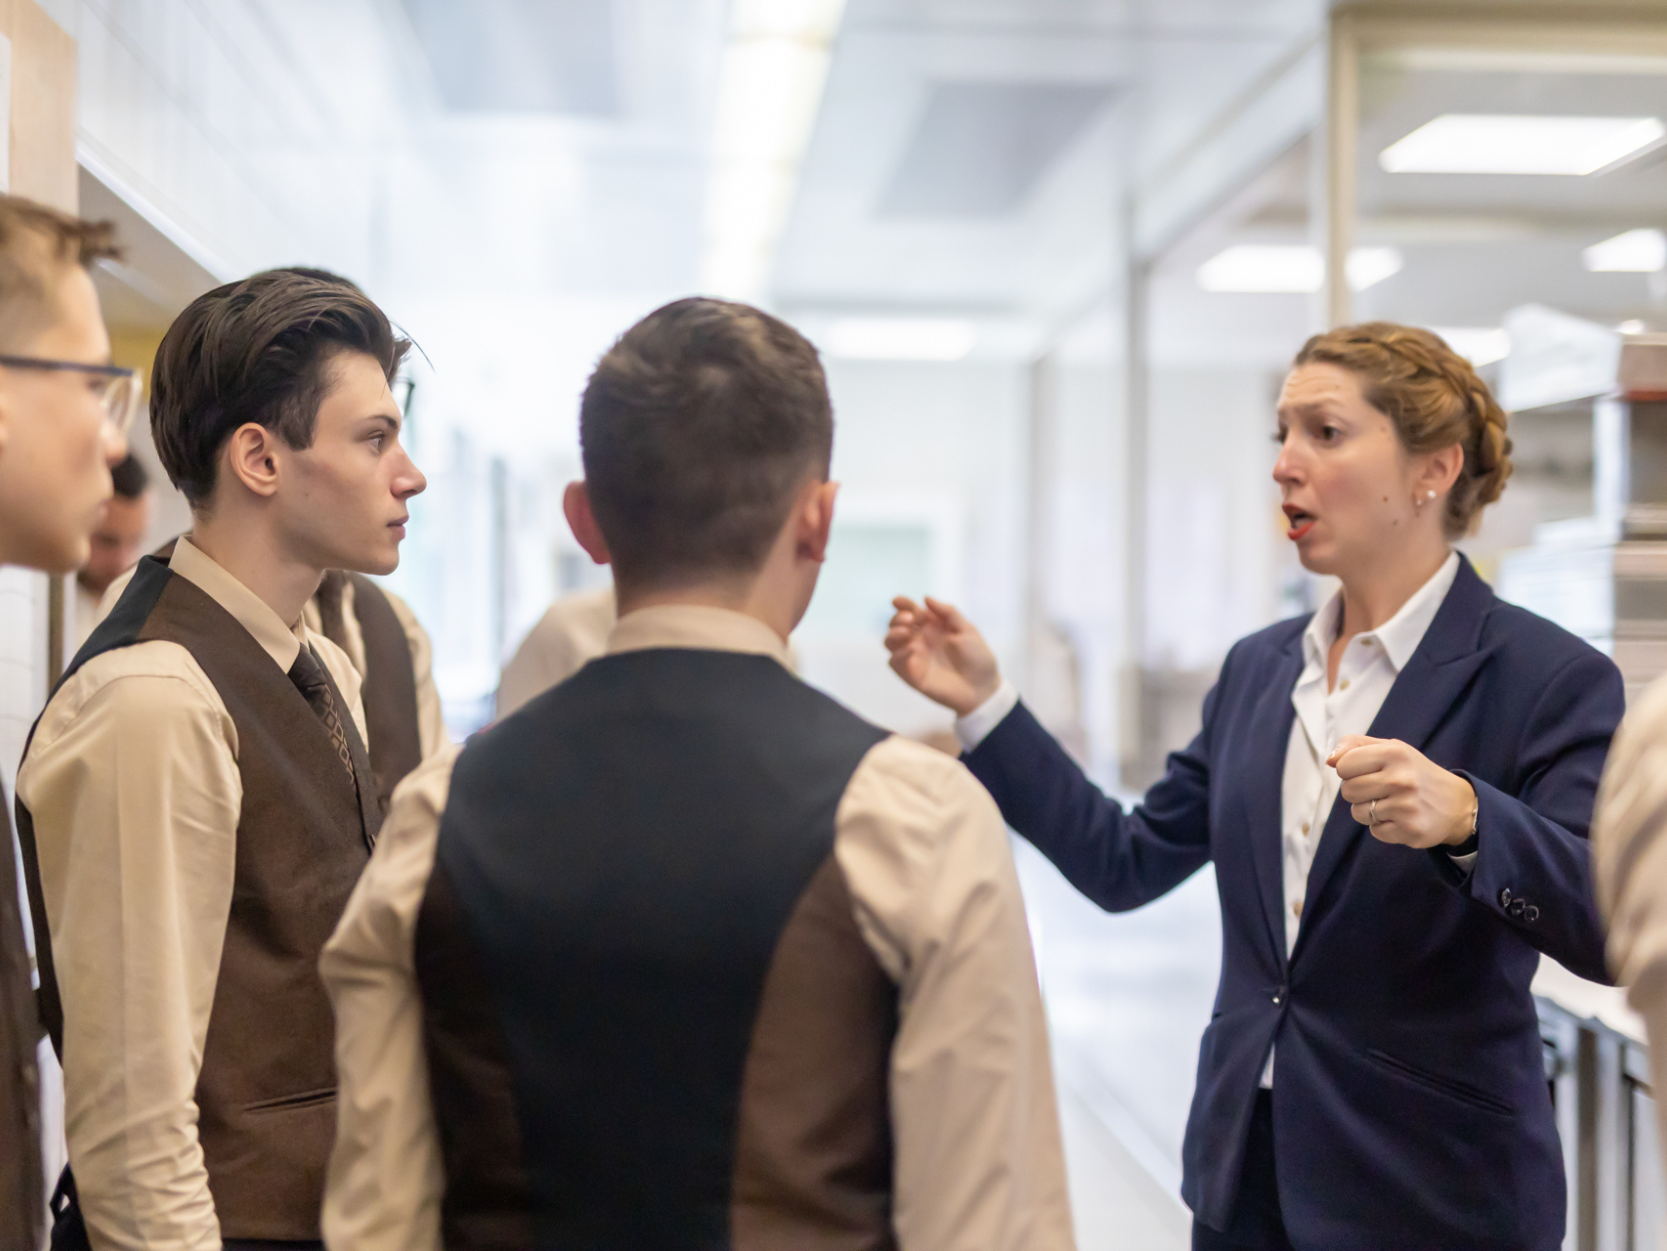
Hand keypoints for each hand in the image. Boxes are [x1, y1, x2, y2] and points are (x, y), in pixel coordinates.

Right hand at [885, 596, 1000, 716]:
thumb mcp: (967, 630)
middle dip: (897, 618)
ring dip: (893, 634)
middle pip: (896, 624)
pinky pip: (895, 662)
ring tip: (905, 632)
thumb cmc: (977, 657)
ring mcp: (914, 657)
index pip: (911, 611)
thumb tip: (925, 598)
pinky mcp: (911, 675)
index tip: (897, 601)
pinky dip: (898, 654)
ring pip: (890, 642)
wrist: (982, 688)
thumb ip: (948, 613)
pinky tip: (912, 650)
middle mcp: (919, 639)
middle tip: (910, 619)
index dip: (902, 604)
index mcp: (932, 626)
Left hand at [1327, 735, 1477, 849]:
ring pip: (1358, 813)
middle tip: (1379, 789)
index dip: (1349, 770)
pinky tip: (1400, 818)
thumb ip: (1356, 746)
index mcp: (1395, 753)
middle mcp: (1401, 778)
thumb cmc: (1415, 772)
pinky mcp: (1410, 830)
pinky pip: (1374, 831)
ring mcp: (1406, 806)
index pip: (1344, 765)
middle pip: (1348, 791)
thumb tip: (1330, 760)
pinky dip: (1383, 827)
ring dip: (1369, 811)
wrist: (1457, 804)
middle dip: (1357, 792)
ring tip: (1391, 804)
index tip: (1365, 771)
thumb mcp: (1391, 749)